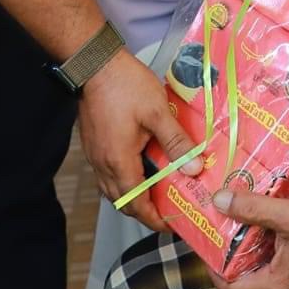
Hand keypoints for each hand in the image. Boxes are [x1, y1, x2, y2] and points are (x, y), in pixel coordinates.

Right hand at [78, 48, 198, 232]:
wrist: (95, 64)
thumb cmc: (126, 86)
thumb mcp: (157, 112)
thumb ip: (177, 142)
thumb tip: (194, 170)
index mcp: (119, 161)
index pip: (136, 204)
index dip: (153, 219)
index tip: (171, 225)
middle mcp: (103, 164)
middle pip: (122, 202)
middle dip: (144, 212)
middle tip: (168, 211)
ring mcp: (95, 155)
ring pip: (112, 190)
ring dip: (133, 197)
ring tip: (157, 193)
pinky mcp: (93, 145)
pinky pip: (107, 175)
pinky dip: (124, 182)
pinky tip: (140, 170)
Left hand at [212, 188, 288, 288]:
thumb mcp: (288, 215)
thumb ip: (253, 208)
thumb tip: (220, 201)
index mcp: (274, 286)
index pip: (231, 288)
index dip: (213, 270)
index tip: (208, 248)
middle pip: (242, 288)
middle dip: (228, 266)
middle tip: (220, 241)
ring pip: (256, 282)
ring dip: (245, 262)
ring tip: (237, 236)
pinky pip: (271, 275)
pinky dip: (261, 260)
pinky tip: (262, 237)